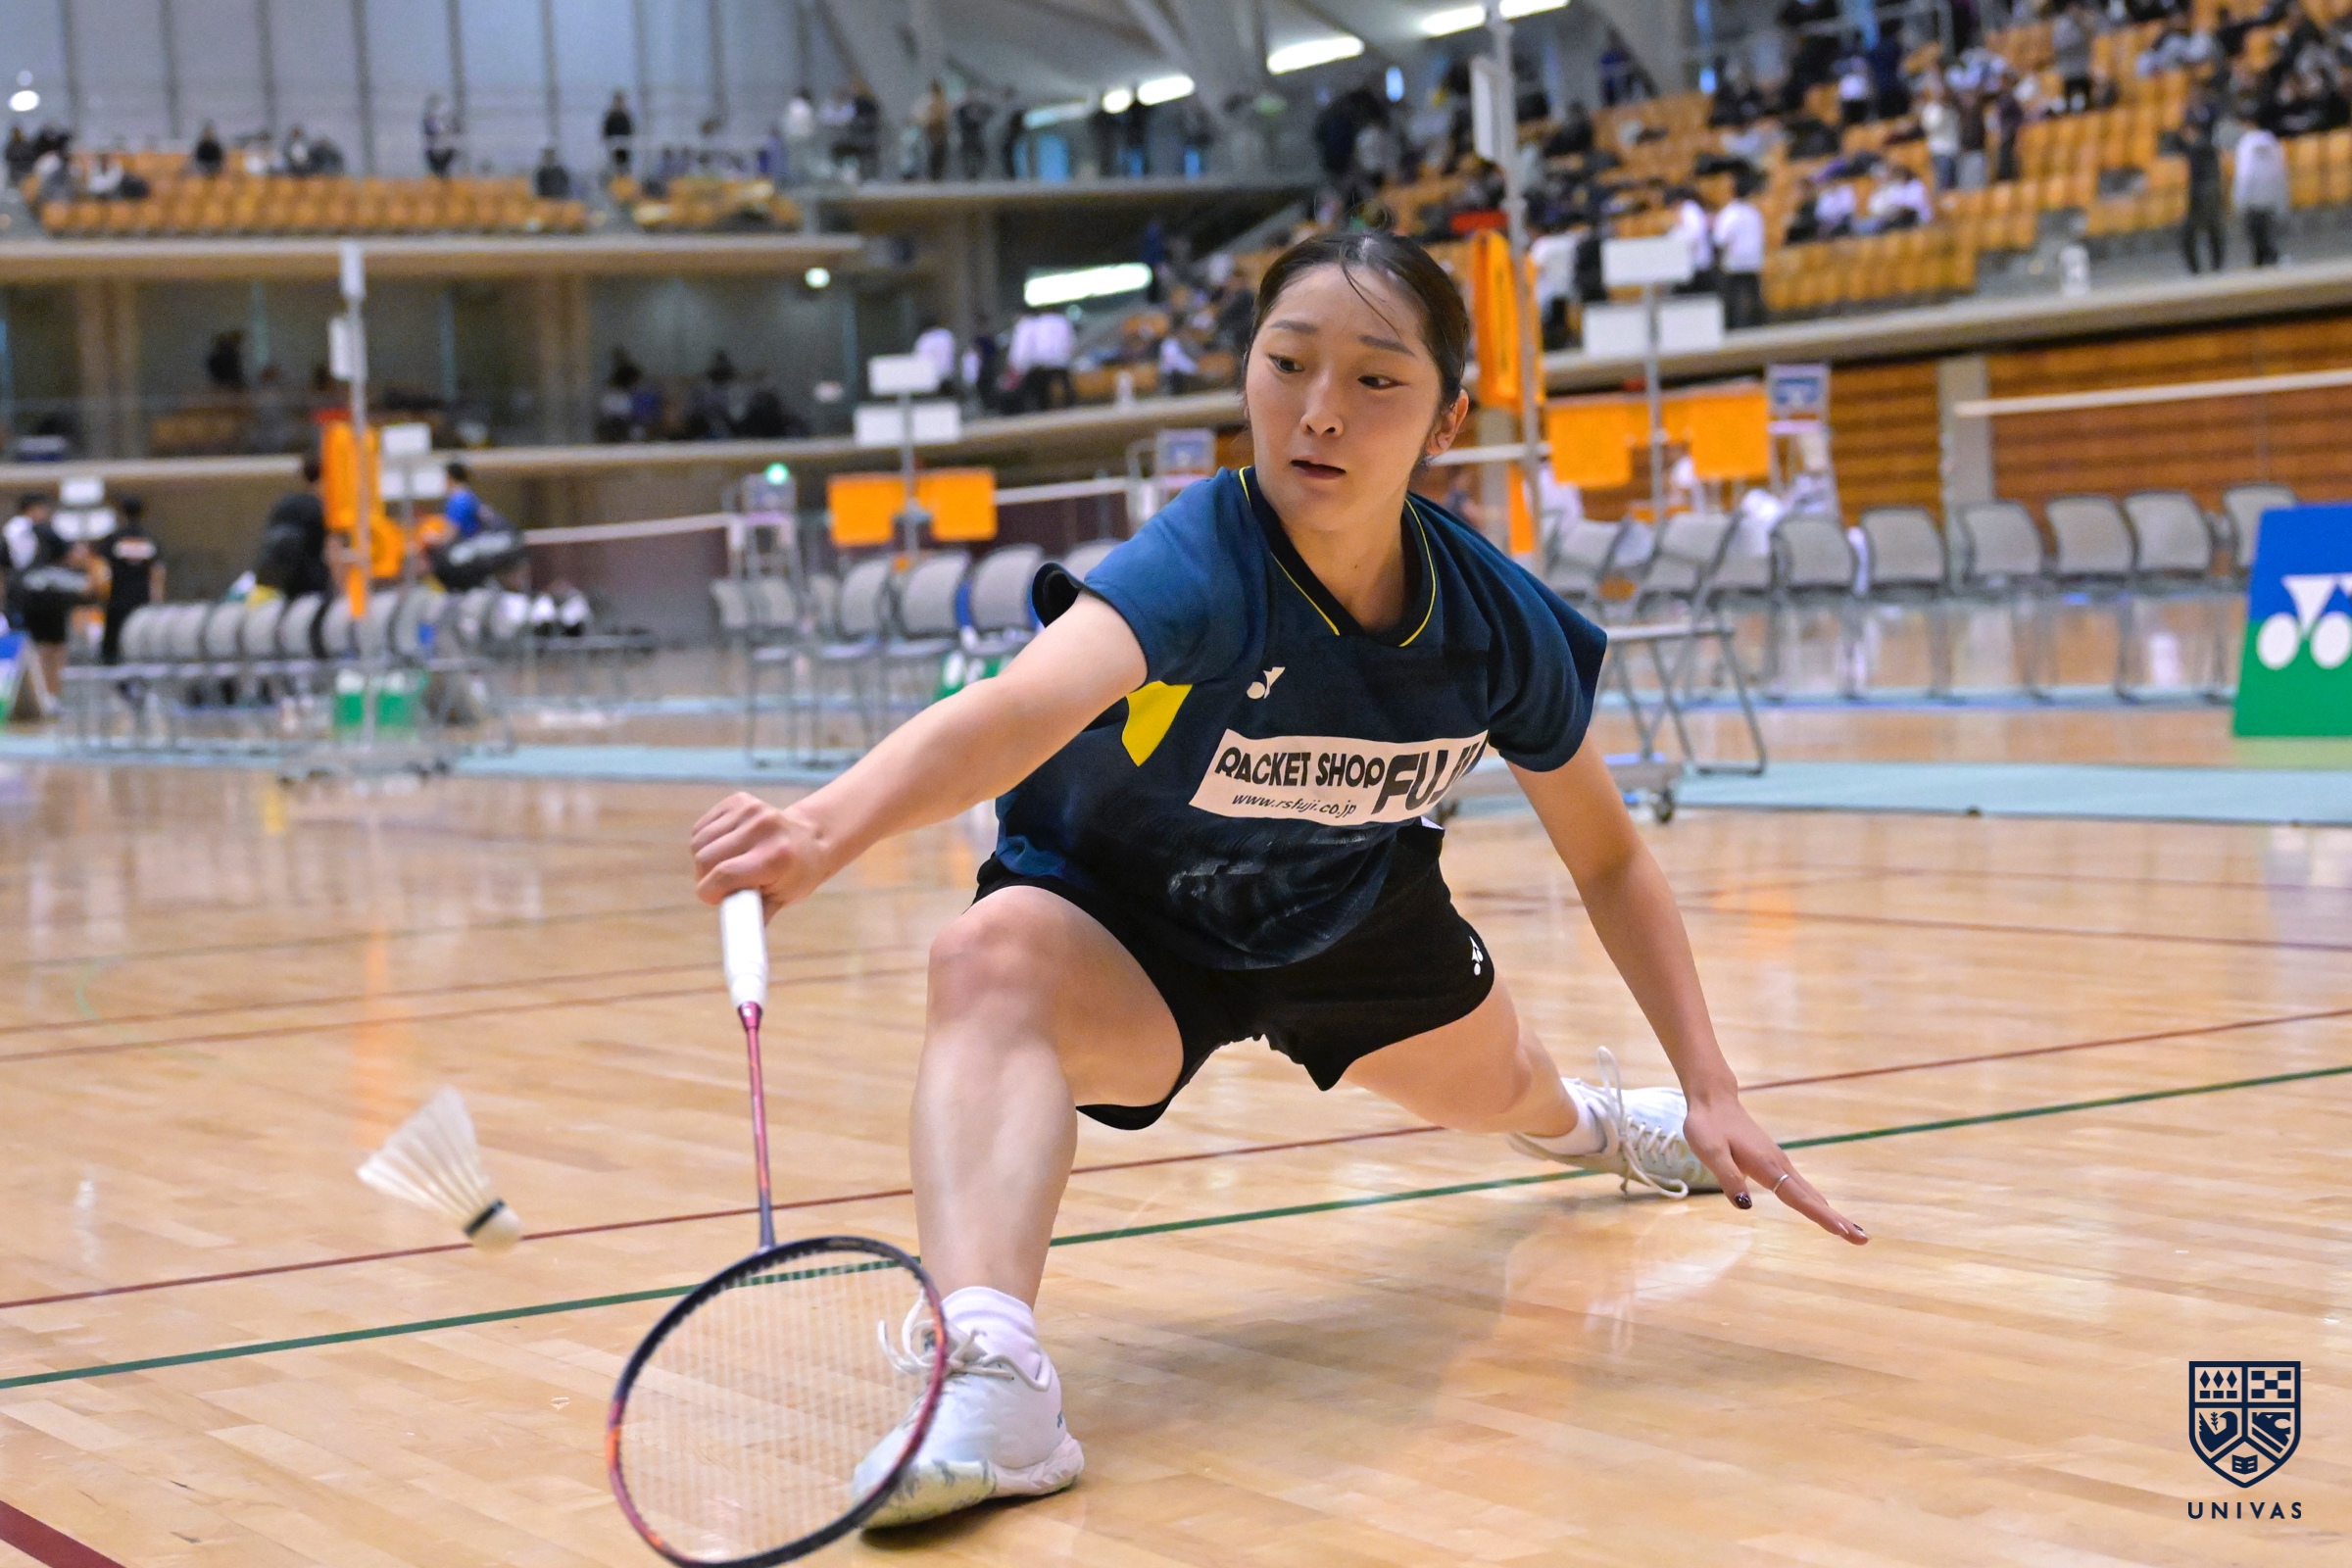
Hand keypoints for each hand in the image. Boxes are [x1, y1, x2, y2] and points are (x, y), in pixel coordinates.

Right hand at [690, 792, 830, 916]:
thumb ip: (753, 917)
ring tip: (726, 866)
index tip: (713, 899)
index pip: (723, 875)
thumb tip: (738, 949)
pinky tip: (727, 847)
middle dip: (705, 878)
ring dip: (704, 859)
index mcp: (775, 857)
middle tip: (720, 886)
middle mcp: (763, 829)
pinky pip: (702, 827)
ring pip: (699, 842)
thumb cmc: (796, 875)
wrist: (812, 838)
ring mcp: (751, 811)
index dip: (709, 893)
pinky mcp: (739, 800)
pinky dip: (707, 841)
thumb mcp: (781, 899)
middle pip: (705, 859)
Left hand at [1679, 1090, 1866, 1244]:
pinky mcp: (1774, 1161)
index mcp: (1766, 1166)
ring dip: (1830, 1212)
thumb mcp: (1710, 1152)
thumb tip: (1746, 1206)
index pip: (1798, 1197)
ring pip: (1809, 1192)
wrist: (1714, 1099)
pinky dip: (1816, 1201)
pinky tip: (1822, 1208)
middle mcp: (1779, 1164)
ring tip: (1850, 1231)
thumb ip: (1728, 1178)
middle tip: (1862, 1239)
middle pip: (1813, 1198)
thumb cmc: (1707, 1126)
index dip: (1820, 1216)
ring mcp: (1779, 1162)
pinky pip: (1799, 1186)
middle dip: (1837, 1219)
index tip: (1843, 1231)